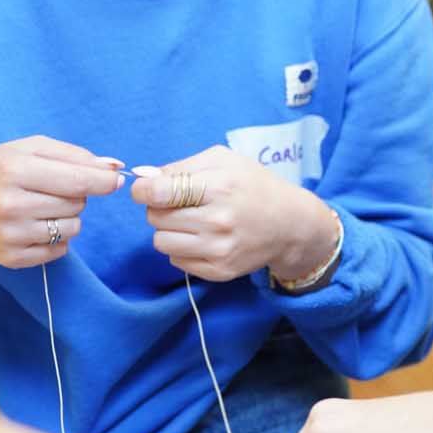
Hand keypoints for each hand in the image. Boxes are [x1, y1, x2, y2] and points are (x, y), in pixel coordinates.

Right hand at [0, 137, 124, 269]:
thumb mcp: (28, 149)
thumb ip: (74, 155)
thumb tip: (115, 168)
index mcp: (14, 170)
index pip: (77, 180)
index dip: (103, 181)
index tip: (116, 180)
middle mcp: (11, 205)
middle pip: (77, 204)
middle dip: (76, 195)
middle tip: (51, 189)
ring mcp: (11, 235)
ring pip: (73, 228)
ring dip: (67, 217)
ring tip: (41, 207)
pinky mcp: (12, 258)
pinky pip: (60, 250)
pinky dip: (57, 238)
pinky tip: (35, 225)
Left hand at [131, 146, 336, 283]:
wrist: (289, 223)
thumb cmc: (252, 185)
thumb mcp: (223, 161)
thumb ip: (181, 167)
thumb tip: (144, 178)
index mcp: (219, 187)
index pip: (159, 192)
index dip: (143, 190)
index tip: (145, 190)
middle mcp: (218, 221)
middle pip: (156, 217)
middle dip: (160, 208)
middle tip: (179, 203)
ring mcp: (219, 250)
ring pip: (160, 242)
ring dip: (168, 230)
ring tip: (190, 221)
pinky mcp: (219, 271)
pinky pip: (175, 260)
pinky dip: (182, 248)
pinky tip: (201, 238)